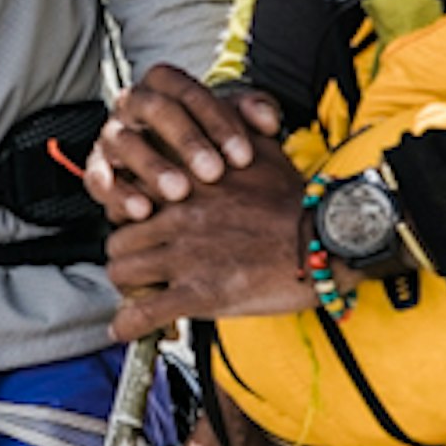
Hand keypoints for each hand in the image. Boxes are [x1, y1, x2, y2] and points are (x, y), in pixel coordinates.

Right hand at [89, 65, 284, 221]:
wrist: (180, 175)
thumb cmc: (209, 144)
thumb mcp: (234, 125)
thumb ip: (254, 113)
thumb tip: (265, 120)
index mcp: (164, 86)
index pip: (188, 90)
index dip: (217, 121)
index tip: (243, 155)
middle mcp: (133, 104)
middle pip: (155, 110)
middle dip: (187, 141)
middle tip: (213, 172)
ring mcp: (111, 135)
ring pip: (124, 142)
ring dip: (153, 167)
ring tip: (179, 193)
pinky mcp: (97, 168)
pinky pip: (98, 177)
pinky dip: (118, 194)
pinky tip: (142, 211)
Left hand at [106, 135, 313, 340]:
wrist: (327, 238)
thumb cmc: (298, 199)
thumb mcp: (260, 148)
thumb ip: (233, 127)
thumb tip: (228, 115)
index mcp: (187, 181)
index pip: (128, 193)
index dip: (129, 213)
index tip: (137, 225)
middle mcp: (178, 214)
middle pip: (118, 236)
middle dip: (125, 254)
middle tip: (138, 266)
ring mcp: (185, 254)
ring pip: (122, 272)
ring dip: (128, 286)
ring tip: (140, 293)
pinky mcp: (200, 293)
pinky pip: (144, 313)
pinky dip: (128, 325)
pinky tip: (124, 330)